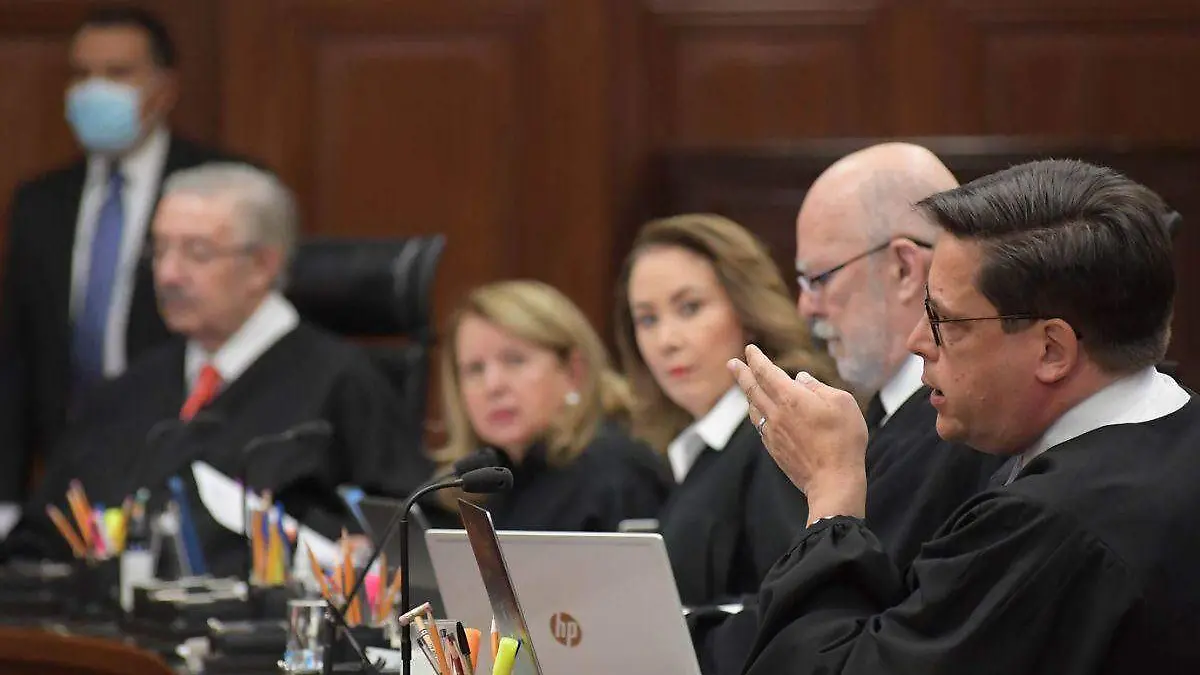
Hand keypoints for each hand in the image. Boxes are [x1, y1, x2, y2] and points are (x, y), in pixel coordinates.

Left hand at [728, 344, 868, 521]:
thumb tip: (801, 378)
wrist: (833, 480)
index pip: (766, 372)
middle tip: (732, 363)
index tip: (750, 349)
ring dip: (747, 394)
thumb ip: (819, 387)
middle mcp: (776, 413)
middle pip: (752, 389)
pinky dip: (756, 413)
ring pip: (753, 408)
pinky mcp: (774, 449)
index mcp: (791, 398)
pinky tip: (759, 413)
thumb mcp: (842, 403)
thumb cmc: (843, 439)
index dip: (756, 359)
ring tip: (746, 385)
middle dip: (741, 373)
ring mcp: (772, 433)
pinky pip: (759, 425)